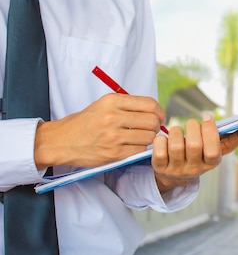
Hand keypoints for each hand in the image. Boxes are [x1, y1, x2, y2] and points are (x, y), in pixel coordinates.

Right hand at [34, 93, 164, 168]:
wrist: (61, 141)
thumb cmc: (85, 123)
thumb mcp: (103, 105)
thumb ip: (127, 105)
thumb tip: (154, 111)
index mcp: (112, 101)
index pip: (150, 104)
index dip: (160, 112)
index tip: (159, 116)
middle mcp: (113, 117)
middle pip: (152, 121)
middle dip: (156, 126)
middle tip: (151, 128)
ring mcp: (113, 136)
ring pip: (149, 137)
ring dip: (149, 138)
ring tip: (140, 137)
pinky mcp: (114, 153)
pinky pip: (140, 150)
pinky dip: (140, 148)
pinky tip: (132, 145)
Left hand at [151, 114, 237, 193]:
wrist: (176, 176)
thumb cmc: (203, 154)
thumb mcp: (220, 148)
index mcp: (212, 163)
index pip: (214, 150)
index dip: (210, 132)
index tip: (207, 117)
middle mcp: (195, 169)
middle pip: (194, 145)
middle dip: (192, 127)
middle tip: (192, 123)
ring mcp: (177, 169)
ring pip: (176, 146)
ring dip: (176, 131)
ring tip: (178, 131)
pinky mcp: (160, 168)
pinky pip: (158, 149)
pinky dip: (160, 139)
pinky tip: (165, 139)